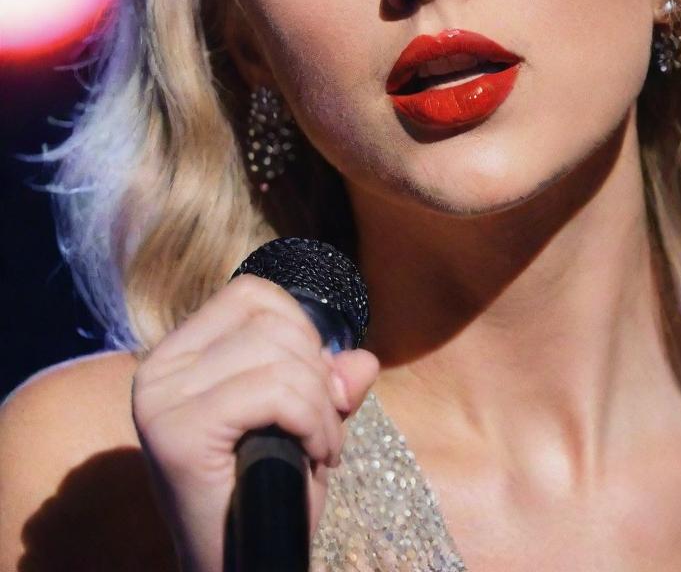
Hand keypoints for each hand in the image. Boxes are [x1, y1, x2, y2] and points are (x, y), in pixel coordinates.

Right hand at [130, 273, 378, 571]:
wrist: (239, 566)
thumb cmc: (268, 492)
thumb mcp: (305, 421)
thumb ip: (330, 381)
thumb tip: (362, 360)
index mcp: (178, 354)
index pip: (253, 295)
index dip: (300, 330)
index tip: (313, 384)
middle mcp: (158, 369)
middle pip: (272, 323)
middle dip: (318, 373)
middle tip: (322, 426)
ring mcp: (162, 400)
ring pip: (280, 358)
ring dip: (322, 404)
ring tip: (320, 445)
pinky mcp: (179, 433)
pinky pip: (277, 393)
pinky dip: (314, 422)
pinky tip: (318, 455)